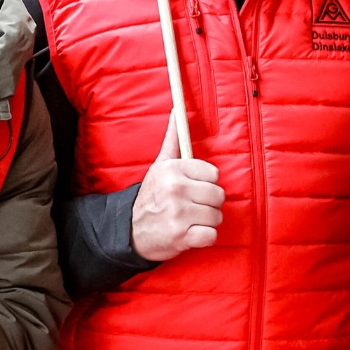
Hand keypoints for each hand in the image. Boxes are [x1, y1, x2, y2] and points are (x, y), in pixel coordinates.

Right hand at [131, 115, 223, 261]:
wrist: (131, 230)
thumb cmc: (152, 196)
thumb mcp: (159, 165)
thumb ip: (173, 139)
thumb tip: (177, 111)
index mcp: (174, 170)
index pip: (214, 174)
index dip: (207, 184)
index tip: (194, 189)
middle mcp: (176, 189)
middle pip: (219, 195)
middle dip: (209, 204)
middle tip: (193, 207)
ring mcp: (179, 214)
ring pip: (217, 216)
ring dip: (207, 221)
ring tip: (190, 220)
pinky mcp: (182, 236)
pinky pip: (211, 235)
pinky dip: (205, 238)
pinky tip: (191, 233)